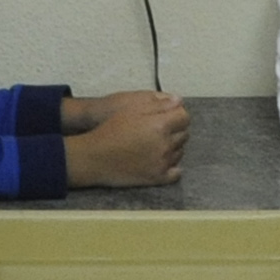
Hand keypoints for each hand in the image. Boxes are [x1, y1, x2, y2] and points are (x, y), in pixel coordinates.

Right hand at [65, 95, 187, 188]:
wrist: (94, 157)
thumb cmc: (109, 131)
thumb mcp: (131, 109)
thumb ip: (158, 104)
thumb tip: (178, 101)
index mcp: (160, 125)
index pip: (184, 117)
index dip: (178, 114)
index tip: (171, 116)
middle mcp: (165, 144)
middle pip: (184, 134)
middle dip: (176, 130)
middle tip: (161, 129)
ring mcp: (162, 162)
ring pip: (180, 152)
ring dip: (173, 146)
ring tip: (156, 144)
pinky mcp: (157, 177)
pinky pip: (176, 172)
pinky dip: (172, 166)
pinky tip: (162, 160)